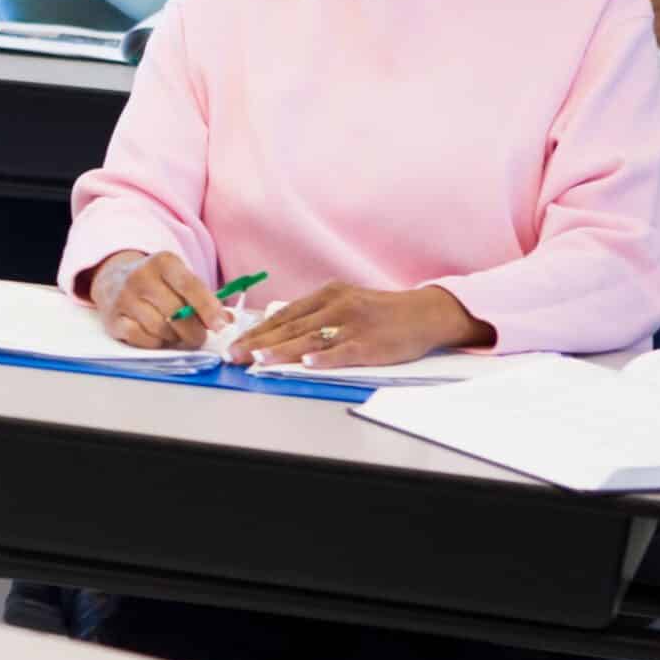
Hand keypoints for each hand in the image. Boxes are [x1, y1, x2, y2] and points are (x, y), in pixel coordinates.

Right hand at [87, 249, 227, 349]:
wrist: (113, 279)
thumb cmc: (157, 283)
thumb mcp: (179, 278)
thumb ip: (204, 298)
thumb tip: (226, 321)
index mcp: (163, 262)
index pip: (190, 286)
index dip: (208, 308)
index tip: (221, 325)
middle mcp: (140, 277)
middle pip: (176, 312)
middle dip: (194, 331)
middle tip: (199, 337)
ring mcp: (123, 298)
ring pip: (160, 328)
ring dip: (174, 338)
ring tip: (176, 333)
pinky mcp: (113, 319)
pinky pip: (142, 339)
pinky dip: (155, 343)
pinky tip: (157, 336)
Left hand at [226, 280, 488, 368]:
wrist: (425, 313)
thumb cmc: (380, 312)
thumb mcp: (344, 302)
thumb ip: (314, 314)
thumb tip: (276, 328)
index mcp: (328, 295)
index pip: (284, 314)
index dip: (257, 330)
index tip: (234, 342)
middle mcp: (337, 306)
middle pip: (291, 327)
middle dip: (259, 343)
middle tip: (234, 355)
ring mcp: (354, 325)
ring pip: (311, 339)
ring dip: (282, 350)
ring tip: (258, 359)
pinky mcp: (372, 343)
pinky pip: (344, 351)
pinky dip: (325, 358)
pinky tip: (306, 364)